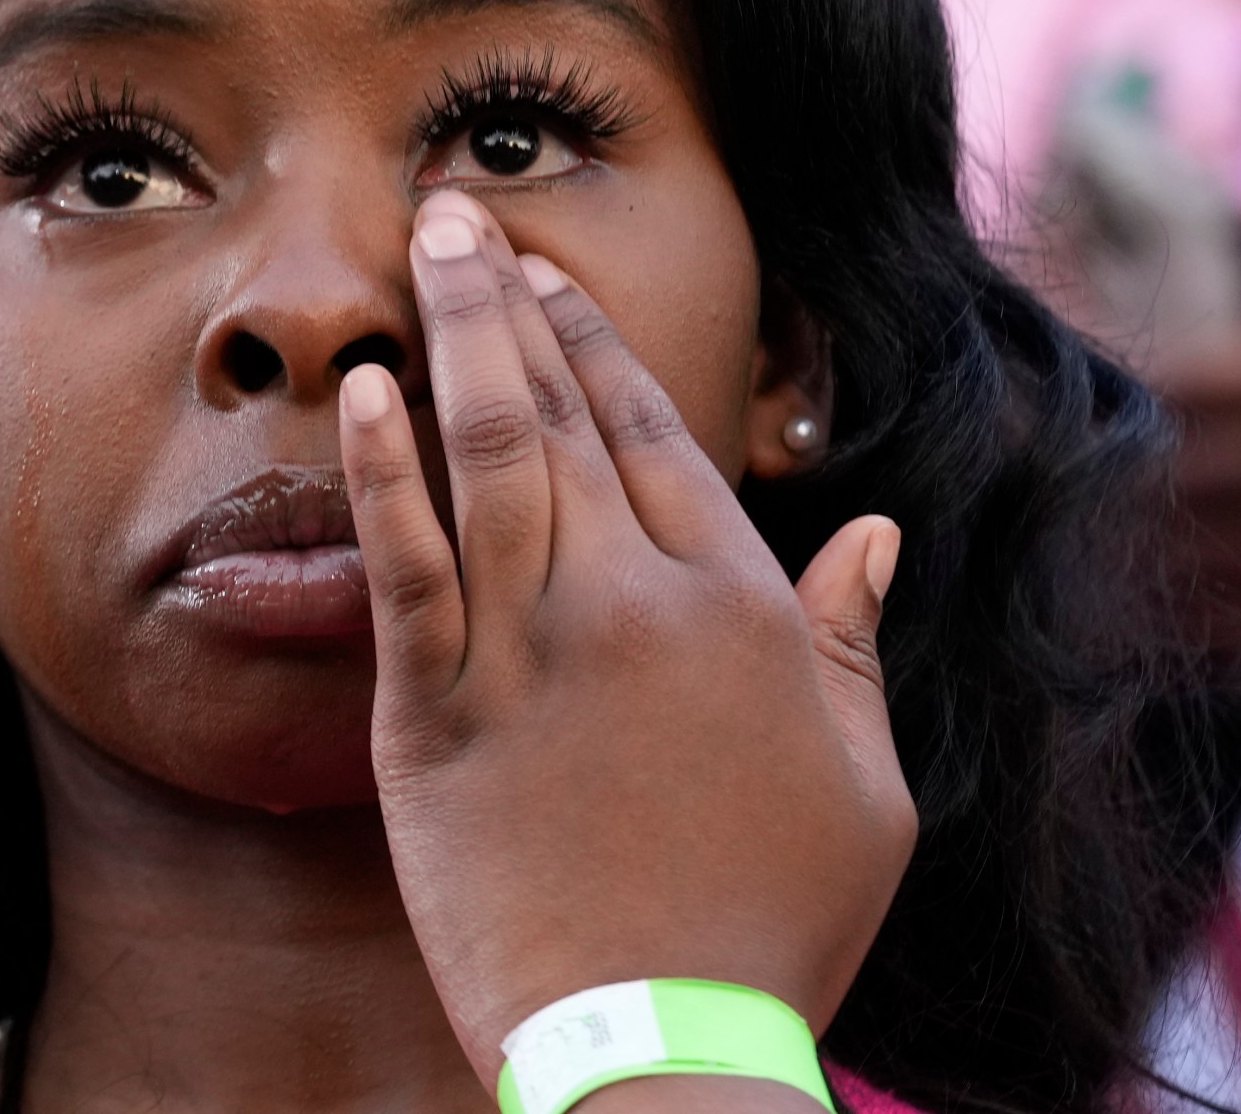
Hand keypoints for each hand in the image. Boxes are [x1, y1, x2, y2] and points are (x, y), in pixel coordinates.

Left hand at [338, 190, 914, 1084]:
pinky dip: (382, 469)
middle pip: (569, 415)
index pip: (660, 434)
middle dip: (512, 298)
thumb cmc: (771, 926)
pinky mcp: (438, 716)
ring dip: (457, 335)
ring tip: (424, 244)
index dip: (601, 341)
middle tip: (462, 210)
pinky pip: (405, 566)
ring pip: (493, 455)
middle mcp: (636, 603)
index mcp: (740, 608)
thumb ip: (855, 645)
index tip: (556, 275)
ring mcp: (531, 653)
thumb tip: (877, 534)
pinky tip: (364, 388)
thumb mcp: (865, 788)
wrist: (663, 1046)